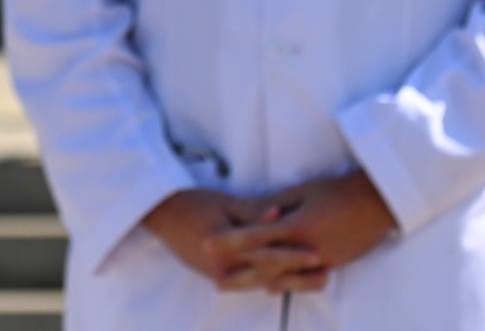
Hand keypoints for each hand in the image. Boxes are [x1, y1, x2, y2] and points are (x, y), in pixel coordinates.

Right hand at [142, 188, 320, 290]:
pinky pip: (246, 282)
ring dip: (287, 282)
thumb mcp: (222, 201)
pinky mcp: (214, 275)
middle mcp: (222, 266)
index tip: (318, 254)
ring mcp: (217, 274)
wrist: (158, 214)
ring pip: (259, 282)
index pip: (266, 253)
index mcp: (224, 246)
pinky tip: (284, 281)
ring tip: (314, 281)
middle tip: (326, 273)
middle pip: (267, 274)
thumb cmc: (190, 202)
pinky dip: (266, 281)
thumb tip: (277, 214)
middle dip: (298, 275)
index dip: (294, 254)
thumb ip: (251, 210)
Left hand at [210, 171, 397, 292]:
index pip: (255, 237)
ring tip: (236, 286)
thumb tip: (256, 215)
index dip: (229, 242)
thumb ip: (277, 205)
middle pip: (266, 266)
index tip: (207, 244)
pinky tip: (271, 285)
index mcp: (296, 227)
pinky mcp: (333, 265)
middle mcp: (307, 249)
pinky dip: (285, 283)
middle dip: (239, 275)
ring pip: (284, 278)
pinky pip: (303, 280)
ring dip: (259, 283)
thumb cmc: (337, 190)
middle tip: (215, 281)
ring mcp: (322, 261)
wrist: (376, 203)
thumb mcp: (303, 191)